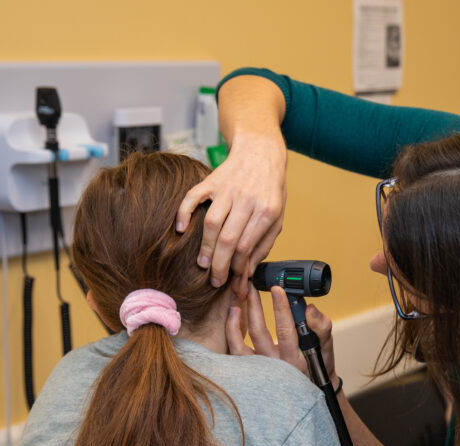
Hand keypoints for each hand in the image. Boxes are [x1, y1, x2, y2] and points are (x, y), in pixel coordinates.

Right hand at [176, 131, 287, 286]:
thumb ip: (264, 243)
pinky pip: (193, 197)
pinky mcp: (211, 180)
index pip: (247, 247)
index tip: (233, 280)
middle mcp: (247, 199)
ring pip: (211, 223)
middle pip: (228, 239)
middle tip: (215, 281)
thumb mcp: (277, 216)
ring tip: (203, 264)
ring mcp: (227, 189)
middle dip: (219, 265)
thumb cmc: (270, 189)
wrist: (261, 151)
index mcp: (266, 210)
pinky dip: (184, 213)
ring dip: (205, 247)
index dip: (237, 268)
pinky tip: (182, 230)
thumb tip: (248, 271)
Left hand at [227, 285, 336, 382]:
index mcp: (295, 360)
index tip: (277, 289)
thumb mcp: (326, 347)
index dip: (281, 309)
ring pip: (239, 346)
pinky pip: (234, 353)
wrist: (308, 390)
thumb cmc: (317, 366)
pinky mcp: (249, 371)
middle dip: (254, 307)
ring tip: (236, 303)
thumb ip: (321, 327)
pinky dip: (231, 334)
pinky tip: (232, 317)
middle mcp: (274, 366)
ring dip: (235, 322)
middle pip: (258, 333)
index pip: (286, 331)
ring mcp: (259, 370)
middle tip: (252, 287)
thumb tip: (310, 309)